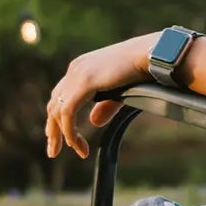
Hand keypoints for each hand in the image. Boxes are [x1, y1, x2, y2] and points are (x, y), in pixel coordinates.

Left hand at [45, 36, 152, 159]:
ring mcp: (77, 74)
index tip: (59, 137)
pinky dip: (70, 131)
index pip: (60, 96)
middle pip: (53, 104)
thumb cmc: (141, 69)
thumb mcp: (118, 92)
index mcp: (81, 68)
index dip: (57, 118)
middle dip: (53, 130)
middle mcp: (75, 69)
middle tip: (54, 152)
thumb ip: (104, 106)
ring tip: (75, 151)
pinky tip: (77, 144)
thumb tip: (94, 122)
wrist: (152, 54)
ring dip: (62, 135)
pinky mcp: (84, 82)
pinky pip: (68, 113)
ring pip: (58, 111)